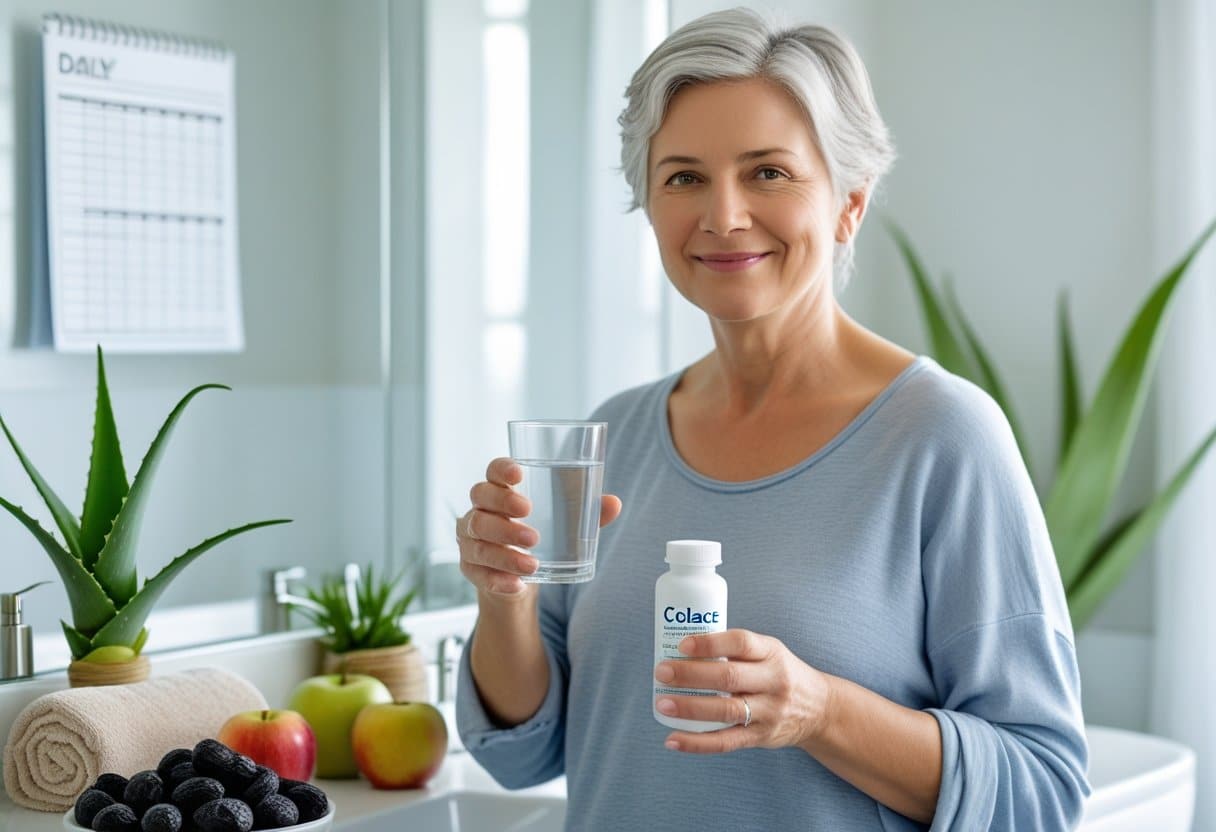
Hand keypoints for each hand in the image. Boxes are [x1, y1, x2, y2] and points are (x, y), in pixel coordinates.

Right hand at [457, 457, 621, 597]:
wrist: (520, 579)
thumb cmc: (542, 537)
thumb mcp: (564, 525)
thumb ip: (587, 512)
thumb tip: (614, 503)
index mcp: (500, 491)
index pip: (493, 471)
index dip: (502, 469)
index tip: (518, 474)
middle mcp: (479, 510)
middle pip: (481, 501)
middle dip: (503, 511)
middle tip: (532, 526)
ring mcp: (470, 539)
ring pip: (479, 541)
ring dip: (506, 554)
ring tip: (533, 564)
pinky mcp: (470, 568)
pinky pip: (478, 572)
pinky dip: (498, 579)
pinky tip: (516, 584)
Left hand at [653, 628, 834, 753]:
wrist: (819, 709)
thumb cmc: (780, 674)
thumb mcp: (769, 652)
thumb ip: (736, 651)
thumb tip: (683, 649)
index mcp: (772, 653)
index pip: (741, 643)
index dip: (710, 643)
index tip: (682, 644)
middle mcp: (773, 682)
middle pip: (729, 677)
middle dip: (691, 674)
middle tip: (662, 671)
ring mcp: (768, 712)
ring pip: (726, 711)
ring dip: (690, 708)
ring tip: (662, 703)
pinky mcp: (760, 738)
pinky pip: (726, 742)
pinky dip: (697, 743)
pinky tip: (672, 739)